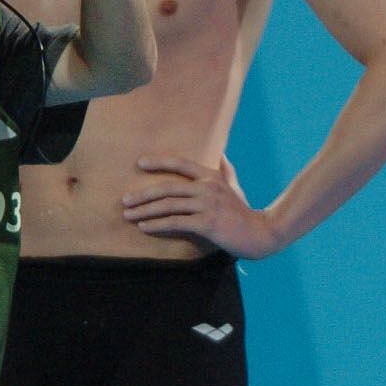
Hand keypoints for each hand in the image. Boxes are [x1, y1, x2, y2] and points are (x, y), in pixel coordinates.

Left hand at [123, 155, 281, 257]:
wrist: (261, 233)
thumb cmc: (243, 211)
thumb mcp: (235, 186)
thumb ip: (225, 170)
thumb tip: (220, 153)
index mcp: (212, 177)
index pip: (182, 164)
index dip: (159, 162)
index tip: (139, 163)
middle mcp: (208, 188)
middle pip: (168, 187)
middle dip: (143, 194)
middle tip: (124, 200)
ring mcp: (208, 206)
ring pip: (168, 206)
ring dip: (145, 211)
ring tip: (128, 215)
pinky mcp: (207, 224)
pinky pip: (176, 222)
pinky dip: (157, 225)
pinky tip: (144, 227)